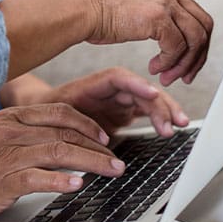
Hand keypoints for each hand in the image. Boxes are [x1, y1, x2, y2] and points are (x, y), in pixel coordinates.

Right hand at [0, 103, 124, 221]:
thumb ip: (23, 133)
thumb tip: (58, 140)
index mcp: (10, 118)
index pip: (58, 112)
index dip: (87, 124)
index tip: (104, 136)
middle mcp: (9, 132)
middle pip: (64, 133)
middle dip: (97, 147)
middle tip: (117, 160)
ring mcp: (5, 155)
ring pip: (57, 152)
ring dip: (90, 162)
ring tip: (110, 171)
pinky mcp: (1, 180)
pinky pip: (37, 178)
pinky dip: (60, 181)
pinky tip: (77, 185)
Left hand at [32, 68, 188, 136]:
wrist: (42, 120)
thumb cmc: (48, 115)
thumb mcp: (57, 118)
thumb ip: (75, 126)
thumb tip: (96, 143)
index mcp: (92, 85)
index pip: (118, 78)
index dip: (137, 84)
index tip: (152, 94)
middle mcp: (109, 91)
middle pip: (139, 90)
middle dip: (159, 103)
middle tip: (173, 123)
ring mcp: (118, 101)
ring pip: (148, 100)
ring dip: (165, 111)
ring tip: (180, 124)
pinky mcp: (124, 113)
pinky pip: (147, 111)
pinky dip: (161, 118)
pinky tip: (173, 126)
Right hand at [79, 0, 222, 85]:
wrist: (77, 9)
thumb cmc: (94, 11)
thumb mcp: (128, 1)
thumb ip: (152, 8)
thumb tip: (168, 34)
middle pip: (204, 22)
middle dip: (200, 54)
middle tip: (185, 76)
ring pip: (195, 38)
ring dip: (185, 64)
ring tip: (167, 77)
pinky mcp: (157, 15)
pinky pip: (178, 46)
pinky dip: (171, 63)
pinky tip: (156, 69)